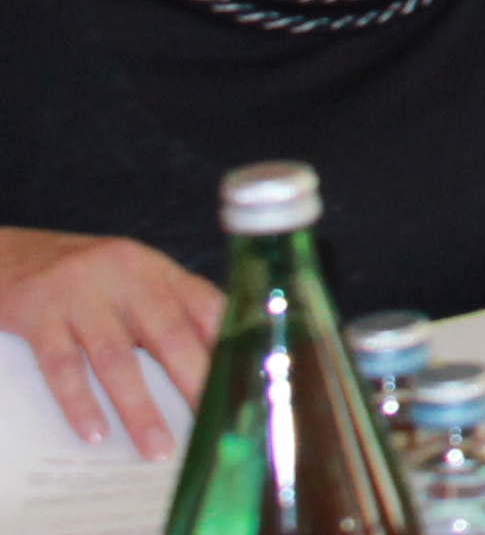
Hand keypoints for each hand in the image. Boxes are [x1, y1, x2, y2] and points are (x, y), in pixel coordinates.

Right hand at [0, 228, 218, 456]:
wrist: (9, 254)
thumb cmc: (84, 280)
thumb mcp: (133, 283)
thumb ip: (169, 314)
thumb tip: (211, 369)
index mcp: (157, 271)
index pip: (207, 306)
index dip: (230, 348)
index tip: (244, 386)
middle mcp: (125, 276)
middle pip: (168, 334)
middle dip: (193, 382)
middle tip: (210, 426)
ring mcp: (80, 294)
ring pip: (116, 357)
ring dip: (139, 408)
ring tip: (157, 448)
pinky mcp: (38, 313)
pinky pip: (61, 365)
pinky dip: (79, 402)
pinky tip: (94, 433)